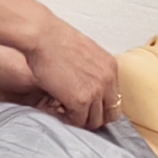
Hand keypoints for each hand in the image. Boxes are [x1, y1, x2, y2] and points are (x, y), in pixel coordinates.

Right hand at [1, 7, 121, 127]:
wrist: (42, 37)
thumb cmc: (55, 40)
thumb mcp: (84, 52)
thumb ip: (92, 70)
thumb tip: (86, 84)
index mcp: (110, 67)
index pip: (115, 98)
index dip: (100, 106)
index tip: (88, 108)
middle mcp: (107, 80)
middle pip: (110, 113)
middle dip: (94, 117)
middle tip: (78, 115)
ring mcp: (95, 91)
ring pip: (95, 121)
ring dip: (80, 120)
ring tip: (64, 111)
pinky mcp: (80, 101)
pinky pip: (78, 121)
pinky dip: (67, 119)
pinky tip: (57, 109)